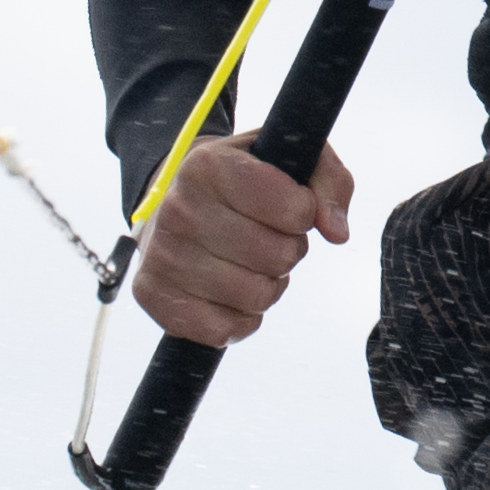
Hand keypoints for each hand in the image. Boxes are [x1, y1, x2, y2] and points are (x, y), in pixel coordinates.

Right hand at [129, 132, 354, 344]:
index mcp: (208, 166)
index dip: (303, 212)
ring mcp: (161, 255)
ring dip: (266, 285)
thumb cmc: (240, 180)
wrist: (170, 198)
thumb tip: (337, 233)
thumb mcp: (287, 158)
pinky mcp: (152, 295)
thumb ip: (328, 183)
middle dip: (287, 250)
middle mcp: (178, 209)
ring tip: (248, 263)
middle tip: (265, 237)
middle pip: (280, 257)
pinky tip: (228, 291)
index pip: (294, 210)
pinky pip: (225, 330)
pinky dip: (240, 318)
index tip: (287, 205)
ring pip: (256, 297)